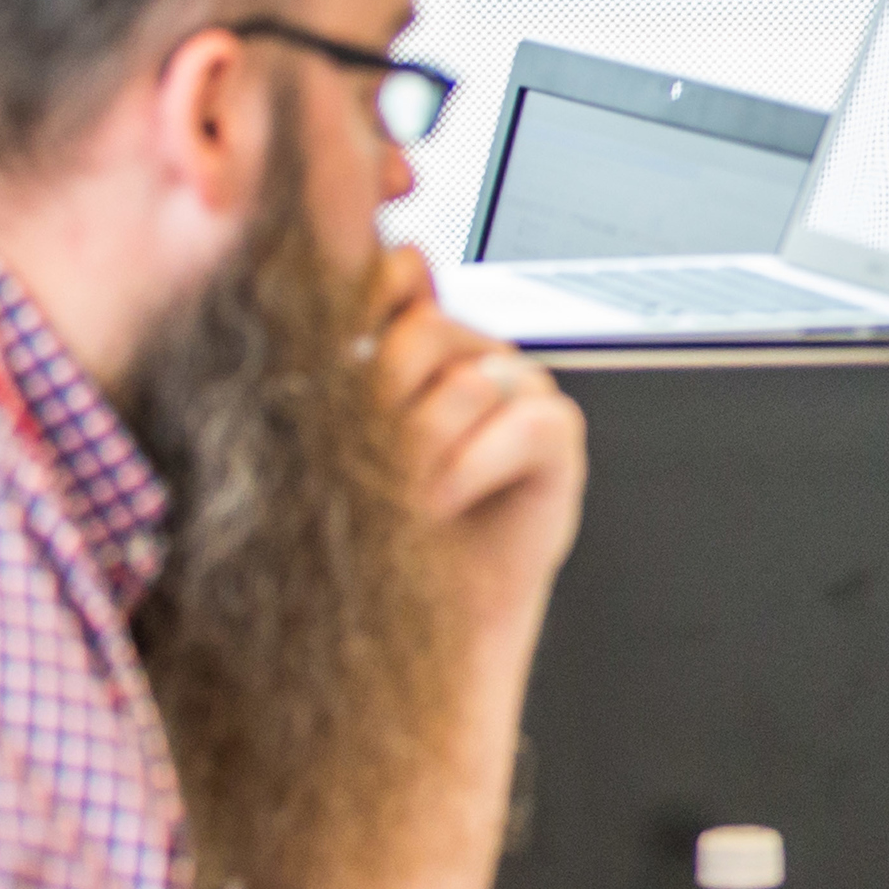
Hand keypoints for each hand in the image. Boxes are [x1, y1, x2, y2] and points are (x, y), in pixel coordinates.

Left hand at [366, 247, 584, 612]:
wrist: (416, 615)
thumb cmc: (368, 530)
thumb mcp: (331, 437)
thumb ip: (346, 356)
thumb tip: (364, 282)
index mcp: (402, 338)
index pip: (394, 273)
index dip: (364, 307)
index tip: (337, 368)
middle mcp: (463, 352)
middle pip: (422, 329)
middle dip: (384, 406)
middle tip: (369, 463)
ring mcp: (515, 387)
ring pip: (467, 382)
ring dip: (422, 454)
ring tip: (404, 498)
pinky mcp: (556, 431)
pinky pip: (520, 423)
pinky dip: (470, 470)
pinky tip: (444, 503)